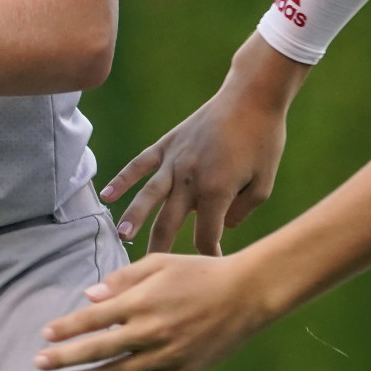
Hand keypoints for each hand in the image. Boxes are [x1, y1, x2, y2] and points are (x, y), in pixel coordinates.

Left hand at [34, 249, 286, 370]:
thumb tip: (88, 298)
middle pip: (99, 350)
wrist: (246, 296)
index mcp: (143, 302)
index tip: (45, 335)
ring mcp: (167, 356)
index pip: (94, 319)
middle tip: (39, 363)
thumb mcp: (159, 264)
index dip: (67, 328)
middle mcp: (151, 332)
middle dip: (65, 358)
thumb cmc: (200, 274)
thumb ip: (121, 281)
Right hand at [104, 76, 290, 255]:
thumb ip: (243, 211)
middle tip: (152, 274)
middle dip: (163, 252)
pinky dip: (122, 179)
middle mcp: (189, 180)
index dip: (209, 255)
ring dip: (135, 218)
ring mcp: (175, 161)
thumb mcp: (264, 183)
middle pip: (170, 224)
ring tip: (123, 237)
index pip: (206, 236)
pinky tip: (107, 195)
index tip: (212, 268)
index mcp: (216, 192)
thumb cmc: (263, 141)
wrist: (251, 97)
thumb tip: (224, 226)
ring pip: (149, 196)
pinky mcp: (167, 144)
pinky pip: (140, 164)